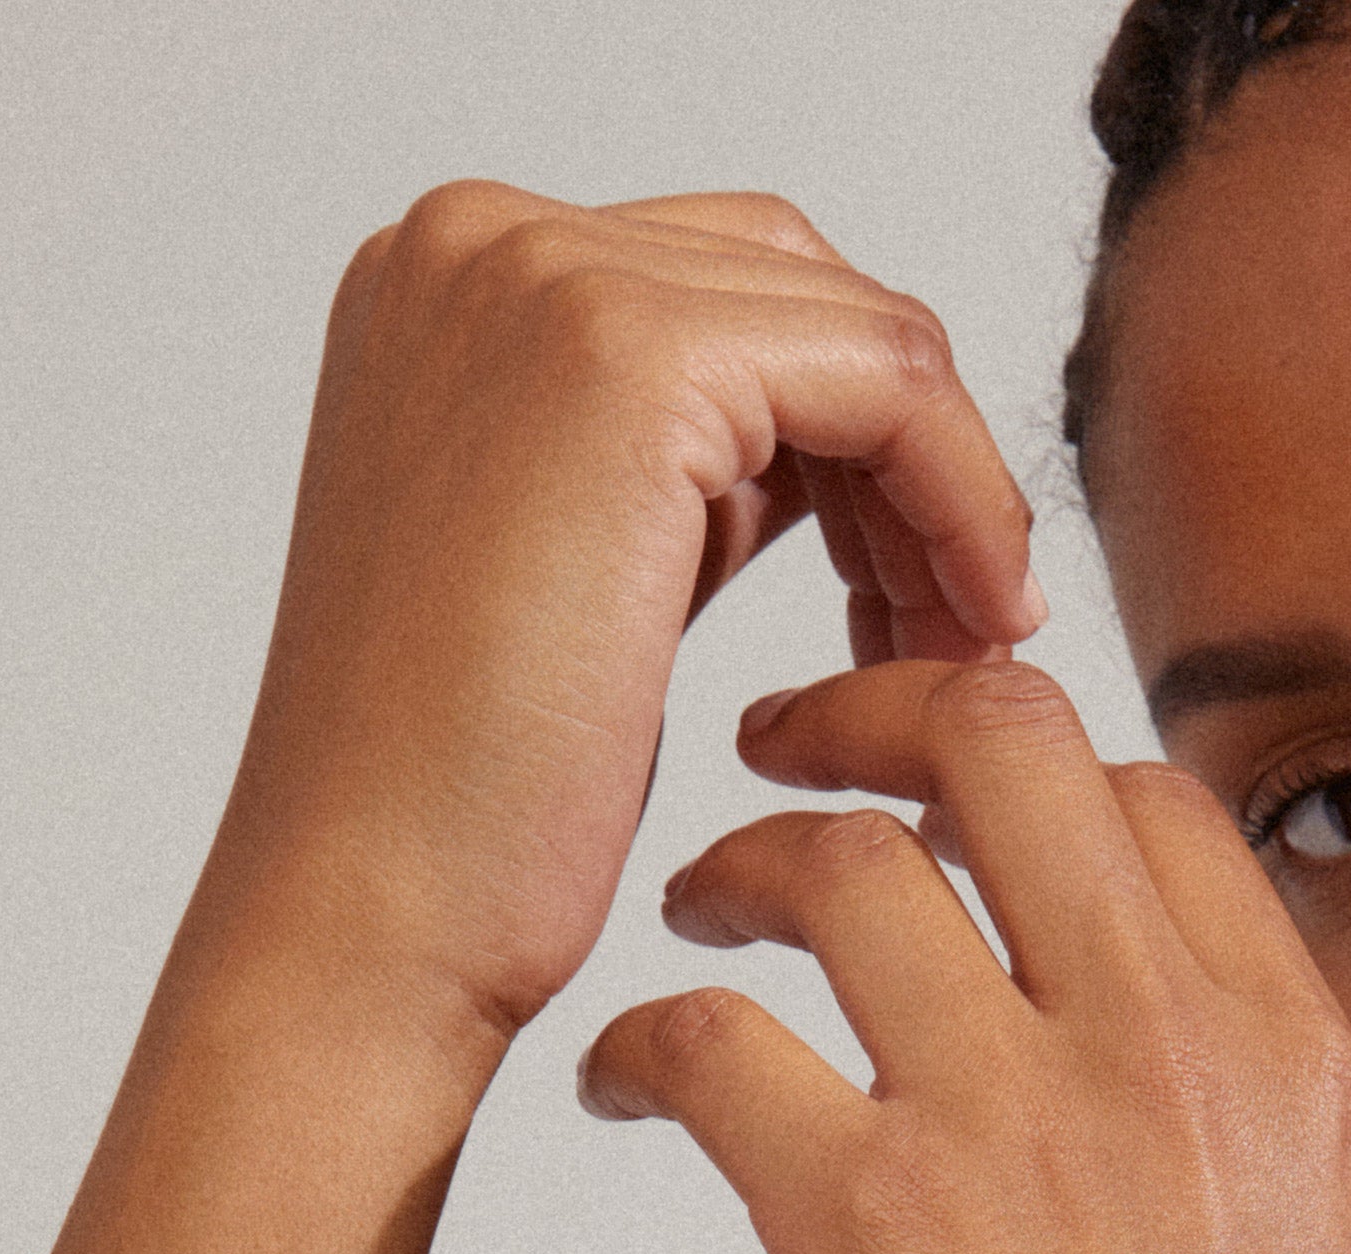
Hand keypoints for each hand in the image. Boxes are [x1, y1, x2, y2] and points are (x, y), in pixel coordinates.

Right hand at [188, 184, 1046, 1054]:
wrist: (378, 912)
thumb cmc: (470, 809)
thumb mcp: (591, 583)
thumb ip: (684, 482)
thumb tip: (837, 464)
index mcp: (452, 284)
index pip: (737, 290)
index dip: (862, 446)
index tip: (917, 603)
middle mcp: (481, 245)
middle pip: (805, 287)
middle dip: (911, 460)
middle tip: (961, 633)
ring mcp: (542, 280)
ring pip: (863, 328)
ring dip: (951, 493)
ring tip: (964, 657)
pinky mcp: (626, 361)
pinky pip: (891, 383)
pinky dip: (965, 501)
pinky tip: (973, 633)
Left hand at [578, 662, 1350, 1253]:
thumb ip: (1226, 1155)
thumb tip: (1117, 1103)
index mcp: (1304, 1065)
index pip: (1156, 797)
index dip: (1024, 767)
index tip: (945, 812)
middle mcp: (1182, 1051)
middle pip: (1005, 741)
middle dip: (870, 713)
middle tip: (783, 761)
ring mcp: (1031, 1126)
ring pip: (845, 853)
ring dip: (738, 857)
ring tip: (694, 920)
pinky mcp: (878, 1232)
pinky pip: (712, 1032)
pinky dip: (643, 1038)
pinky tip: (632, 1096)